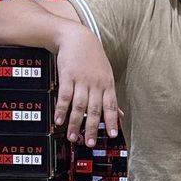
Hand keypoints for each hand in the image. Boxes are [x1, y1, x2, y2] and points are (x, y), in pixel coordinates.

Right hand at [51, 22, 120, 146]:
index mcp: (107, 85)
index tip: (112, 135)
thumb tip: (120, 114)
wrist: (77, 37)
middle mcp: (95, 84)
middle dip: (93, 128)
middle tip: (90, 143)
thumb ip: (110, 97)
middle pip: (95, 109)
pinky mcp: (67, 76)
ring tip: (73, 137)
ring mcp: (81, 80)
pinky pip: (64, 96)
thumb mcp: (107, 76)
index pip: (111, 106)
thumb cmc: (93, 58)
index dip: (112, 121)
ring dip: (76, 123)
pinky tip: (59, 120)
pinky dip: (61, 109)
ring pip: (79, 106)